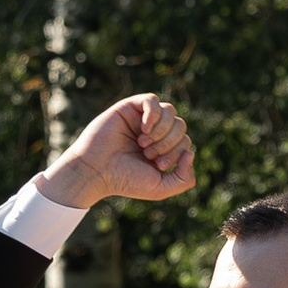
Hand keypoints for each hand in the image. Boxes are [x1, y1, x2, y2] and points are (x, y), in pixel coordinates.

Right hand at [43, 92, 195, 209]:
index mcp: (163, 149)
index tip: (158, 165)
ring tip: (143, 143)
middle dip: (168, 143)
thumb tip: (191, 152)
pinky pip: (152, 99)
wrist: (96, 171)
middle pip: (180, 125)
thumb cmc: (125, 180)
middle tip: (148, 155)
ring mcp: (142, 119)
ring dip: (161, 130)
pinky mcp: (129, 107)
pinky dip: (152, 114)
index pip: (185, 142)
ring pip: (170, 111)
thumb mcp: (161, 188)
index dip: (177, 153)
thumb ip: (185, 178)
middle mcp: (155, 132)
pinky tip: (143, 129)